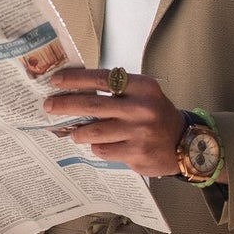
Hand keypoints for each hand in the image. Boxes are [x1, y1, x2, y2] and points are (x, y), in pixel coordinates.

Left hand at [41, 67, 184, 177]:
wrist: (185, 144)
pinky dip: (96, 147)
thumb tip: (76, 89)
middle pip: (93, 106)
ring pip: (94, 132)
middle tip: (49, 106)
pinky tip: (99, 144)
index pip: (101, 79)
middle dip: (65, 105)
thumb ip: (116, 90)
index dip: (75, 79)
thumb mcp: (143, 94)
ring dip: (79, 132)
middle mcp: (141, 108)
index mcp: (142, 87)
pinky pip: (103, 150)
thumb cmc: (157, 115)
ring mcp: (139, 133)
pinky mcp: (136, 154)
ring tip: (74, 132)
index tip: (56, 80)